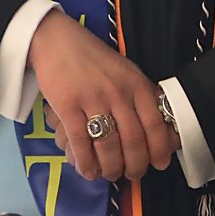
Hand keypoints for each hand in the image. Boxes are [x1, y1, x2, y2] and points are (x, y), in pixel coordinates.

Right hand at [26, 11, 176, 182]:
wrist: (56, 40)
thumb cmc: (92, 58)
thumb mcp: (125, 70)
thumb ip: (140, 96)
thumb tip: (158, 127)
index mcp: (136, 83)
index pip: (154, 124)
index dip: (158, 149)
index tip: (158, 164)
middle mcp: (118, 93)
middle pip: (133, 140)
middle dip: (135, 165)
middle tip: (132, 175)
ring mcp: (92, 99)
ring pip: (108, 145)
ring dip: (111, 167)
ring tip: (110, 174)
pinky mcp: (67, 106)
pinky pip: (80, 142)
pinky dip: (86, 162)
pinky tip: (88, 170)